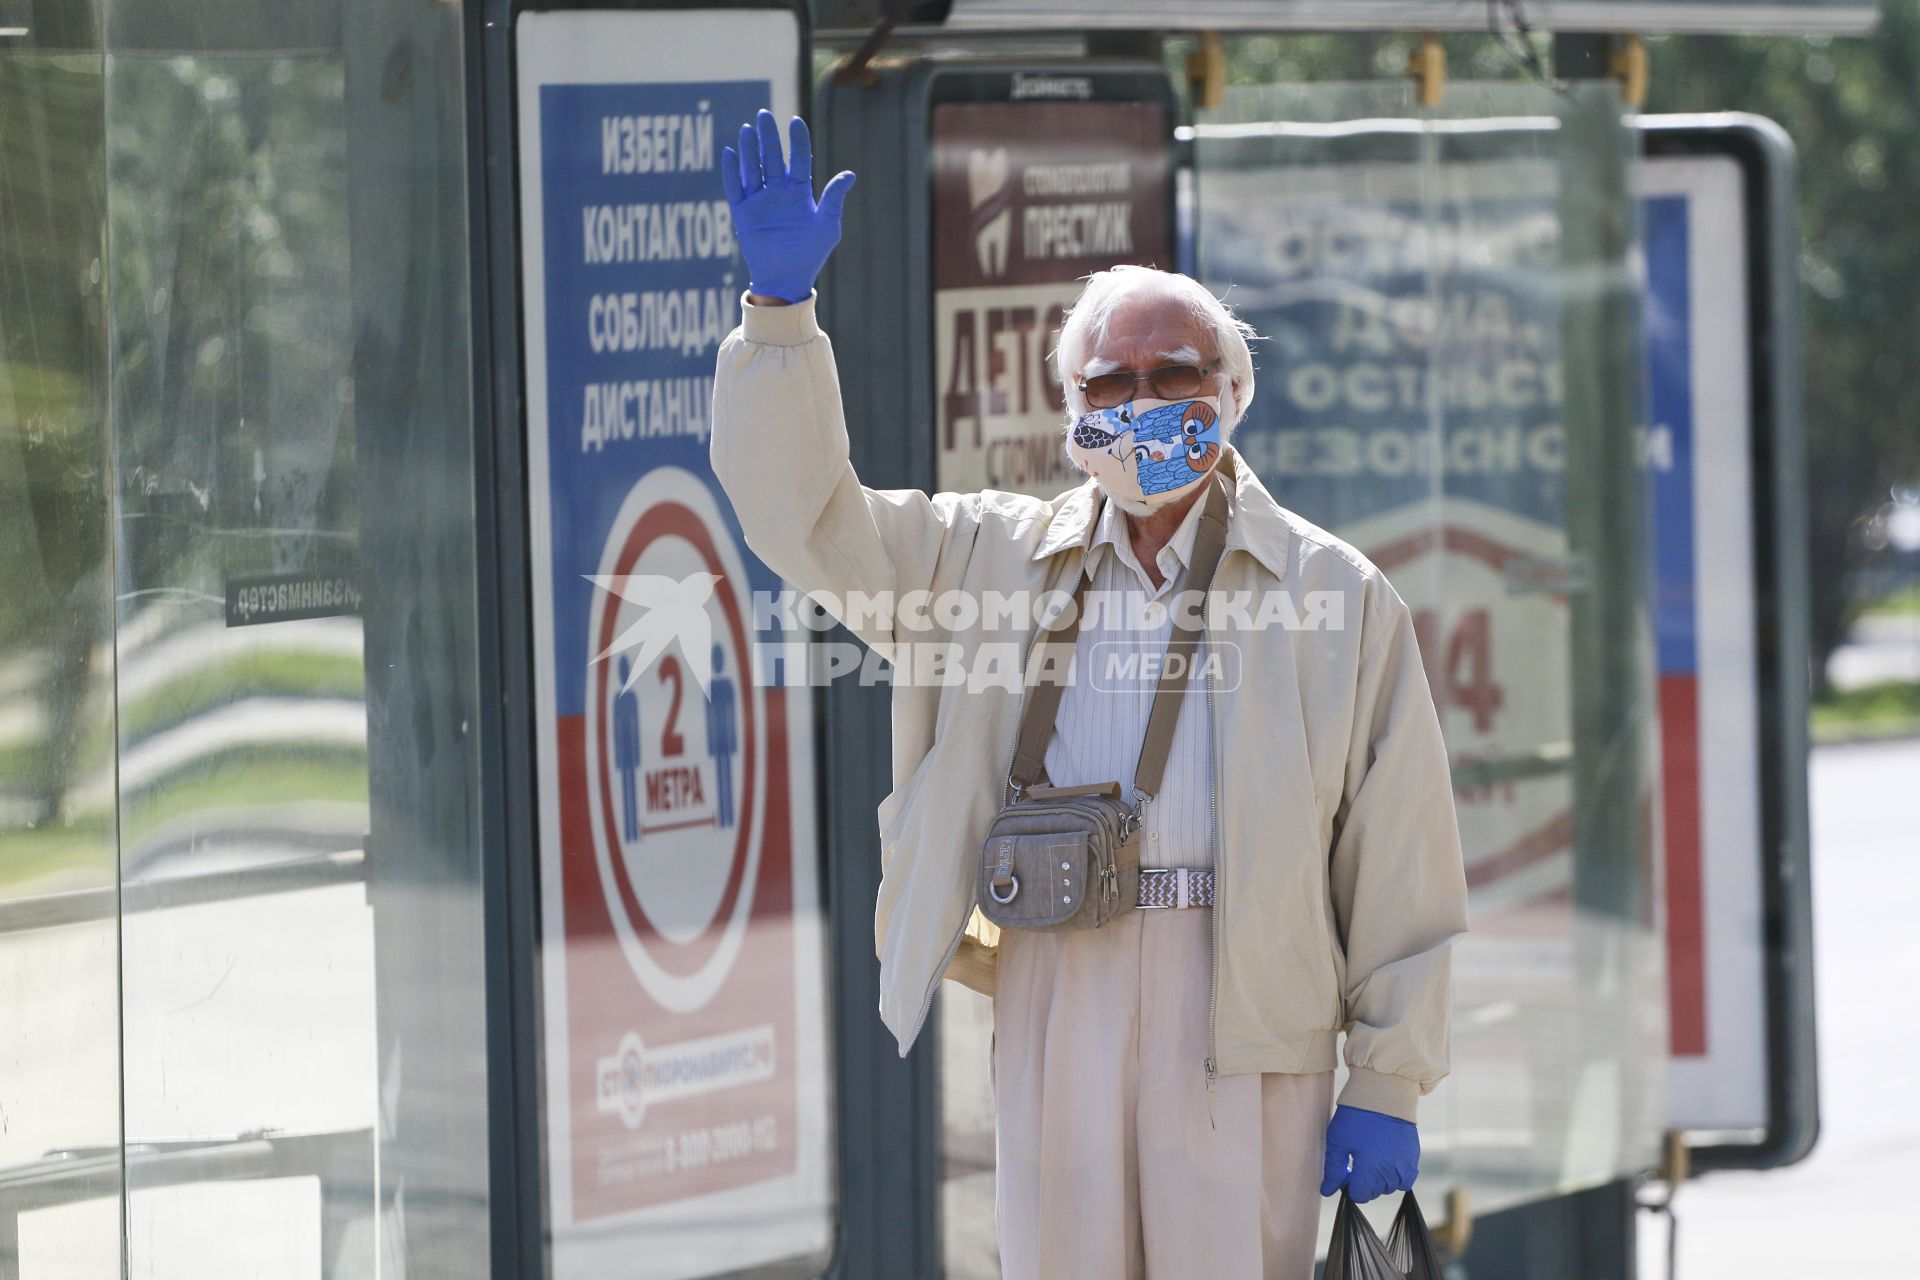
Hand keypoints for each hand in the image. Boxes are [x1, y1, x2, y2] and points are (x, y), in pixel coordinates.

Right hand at [720, 109, 855, 303]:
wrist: (787, 278)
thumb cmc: (811, 253)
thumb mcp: (827, 225)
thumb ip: (834, 199)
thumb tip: (850, 174)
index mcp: (799, 190)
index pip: (798, 159)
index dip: (797, 141)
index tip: (795, 122)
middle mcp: (777, 190)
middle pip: (771, 157)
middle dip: (768, 137)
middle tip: (764, 114)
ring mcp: (759, 200)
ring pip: (752, 168)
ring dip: (749, 149)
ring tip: (747, 129)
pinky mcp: (742, 213)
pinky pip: (734, 188)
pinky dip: (731, 171)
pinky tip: (729, 153)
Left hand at [1320, 1104, 1419, 1202]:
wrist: (1384, 1094)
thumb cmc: (1356, 1117)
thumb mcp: (1338, 1141)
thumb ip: (1333, 1169)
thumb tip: (1327, 1191)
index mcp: (1370, 1172)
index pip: (1359, 1195)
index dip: (1350, 1185)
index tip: (1347, 1170)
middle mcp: (1390, 1173)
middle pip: (1374, 1192)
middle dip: (1364, 1182)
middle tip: (1357, 1160)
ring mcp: (1404, 1166)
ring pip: (1390, 1186)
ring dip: (1380, 1179)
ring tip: (1372, 1157)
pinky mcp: (1413, 1157)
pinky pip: (1406, 1178)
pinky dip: (1397, 1174)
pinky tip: (1387, 1160)